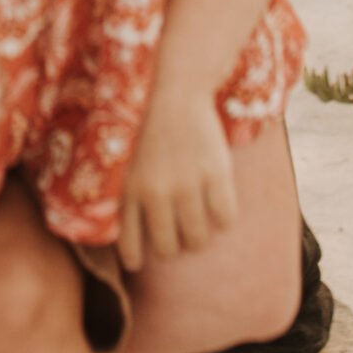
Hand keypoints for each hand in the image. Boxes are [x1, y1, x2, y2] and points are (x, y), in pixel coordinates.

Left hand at [117, 82, 237, 269]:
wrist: (175, 88)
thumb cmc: (148, 124)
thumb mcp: (126, 158)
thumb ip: (129, 192)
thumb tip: (133, 232)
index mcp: (129, 188)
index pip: (128, 241)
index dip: (134, 258)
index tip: (138, 264)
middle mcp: (156, 191)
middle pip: (168, 247)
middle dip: (174, 245)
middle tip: (179, 233)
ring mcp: (186, 184)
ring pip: (198, 239)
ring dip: (199, 236)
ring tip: (199, 222)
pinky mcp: (214, 174)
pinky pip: (225, 218)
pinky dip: (224, 217)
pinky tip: (219, 204)